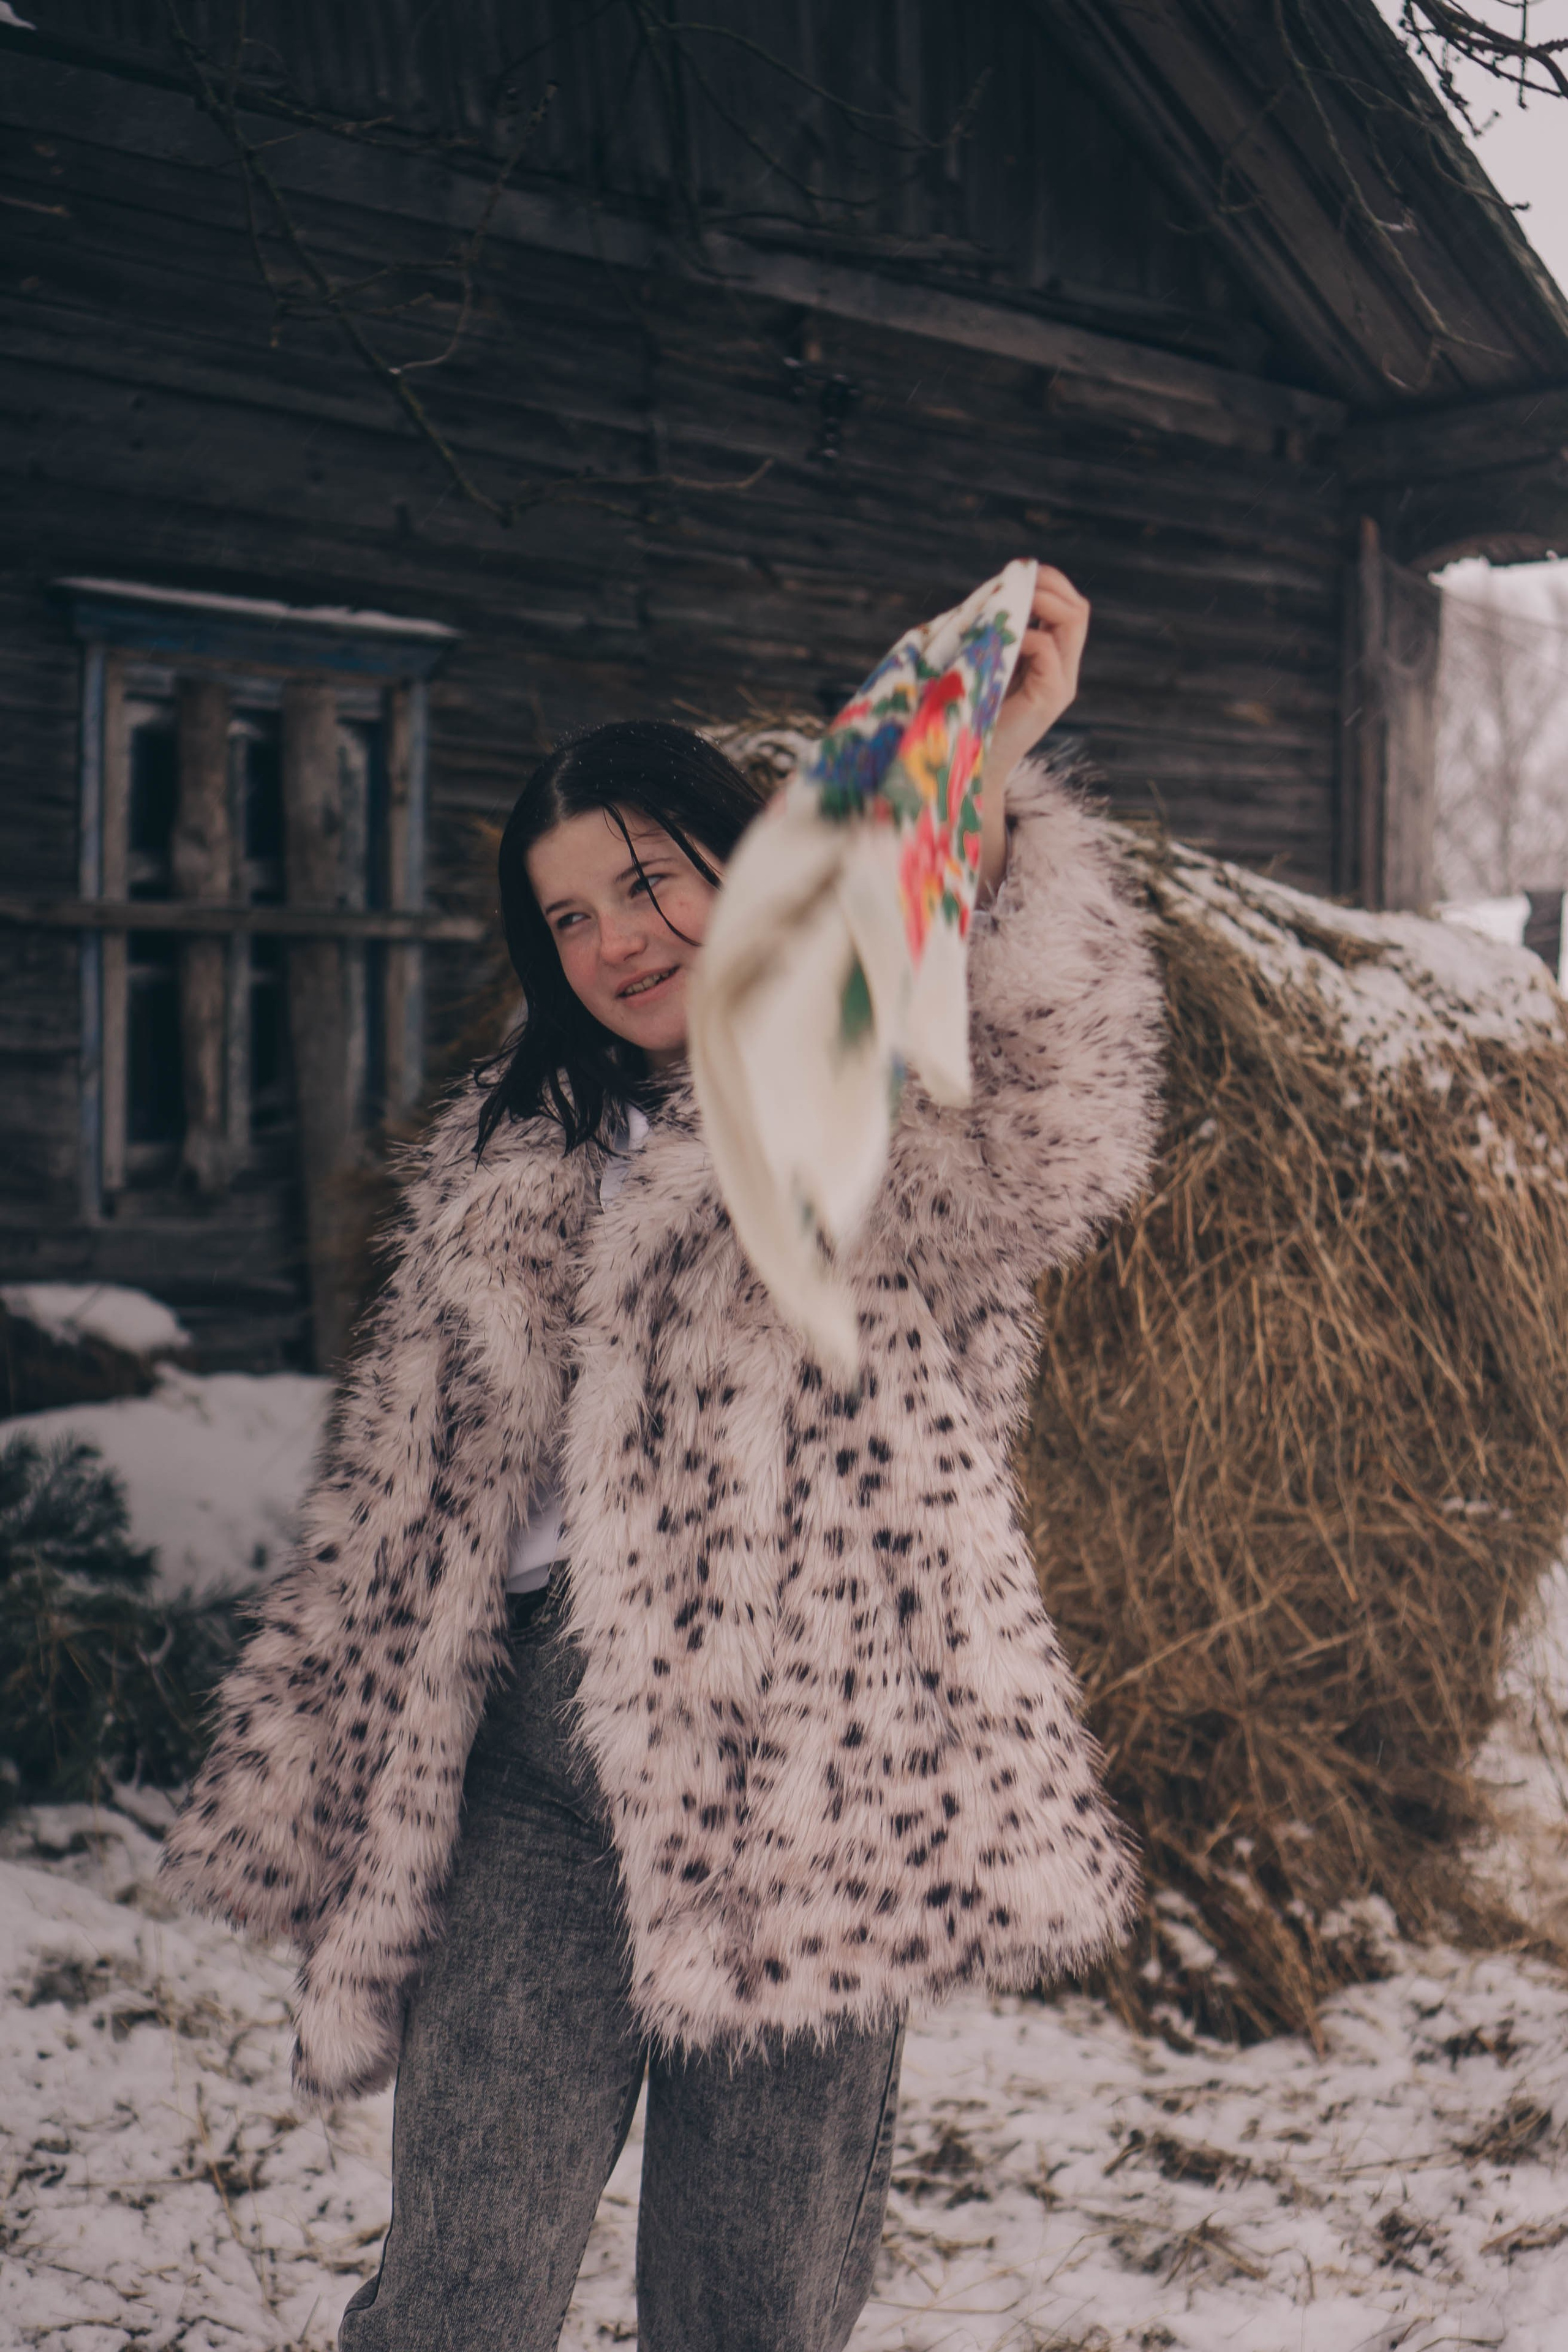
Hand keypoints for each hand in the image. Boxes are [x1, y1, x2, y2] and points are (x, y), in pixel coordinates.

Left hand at [987, 565, 1089, 782]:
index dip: (1049, 583)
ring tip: (1014, 600)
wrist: (972, 763)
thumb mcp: (987, 664)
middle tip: (1018, 579)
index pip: (1068, 608)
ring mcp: (1060, 684)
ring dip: (1043, 600)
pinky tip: (1002, 644)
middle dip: (1050, 584)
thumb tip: (992, 594)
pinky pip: (1049, 650)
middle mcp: (1063, 670)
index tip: (1018, 574)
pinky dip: (1026, 636)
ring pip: (1073, 621)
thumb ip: (997, 636)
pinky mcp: (1050, 698)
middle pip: (1078, 608)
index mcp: (1051, 660)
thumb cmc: (970, 712)